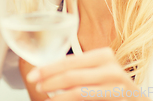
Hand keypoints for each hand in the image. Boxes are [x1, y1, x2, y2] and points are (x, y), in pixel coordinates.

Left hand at [26, 47, 149, 99]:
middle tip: (36, 86)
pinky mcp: (119, 99)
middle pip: (72, 75)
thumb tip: (45, 73)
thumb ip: (78, 71)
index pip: (70, 61)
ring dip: (58, 96)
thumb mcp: (97, 73)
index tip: (33, 75)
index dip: (49, 68)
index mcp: (103, 56)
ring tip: (46, 99)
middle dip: (49, 82)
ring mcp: (117, 87)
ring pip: (79, 92)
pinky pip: (88, 100)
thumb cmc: (113, 87)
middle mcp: (111, 69)